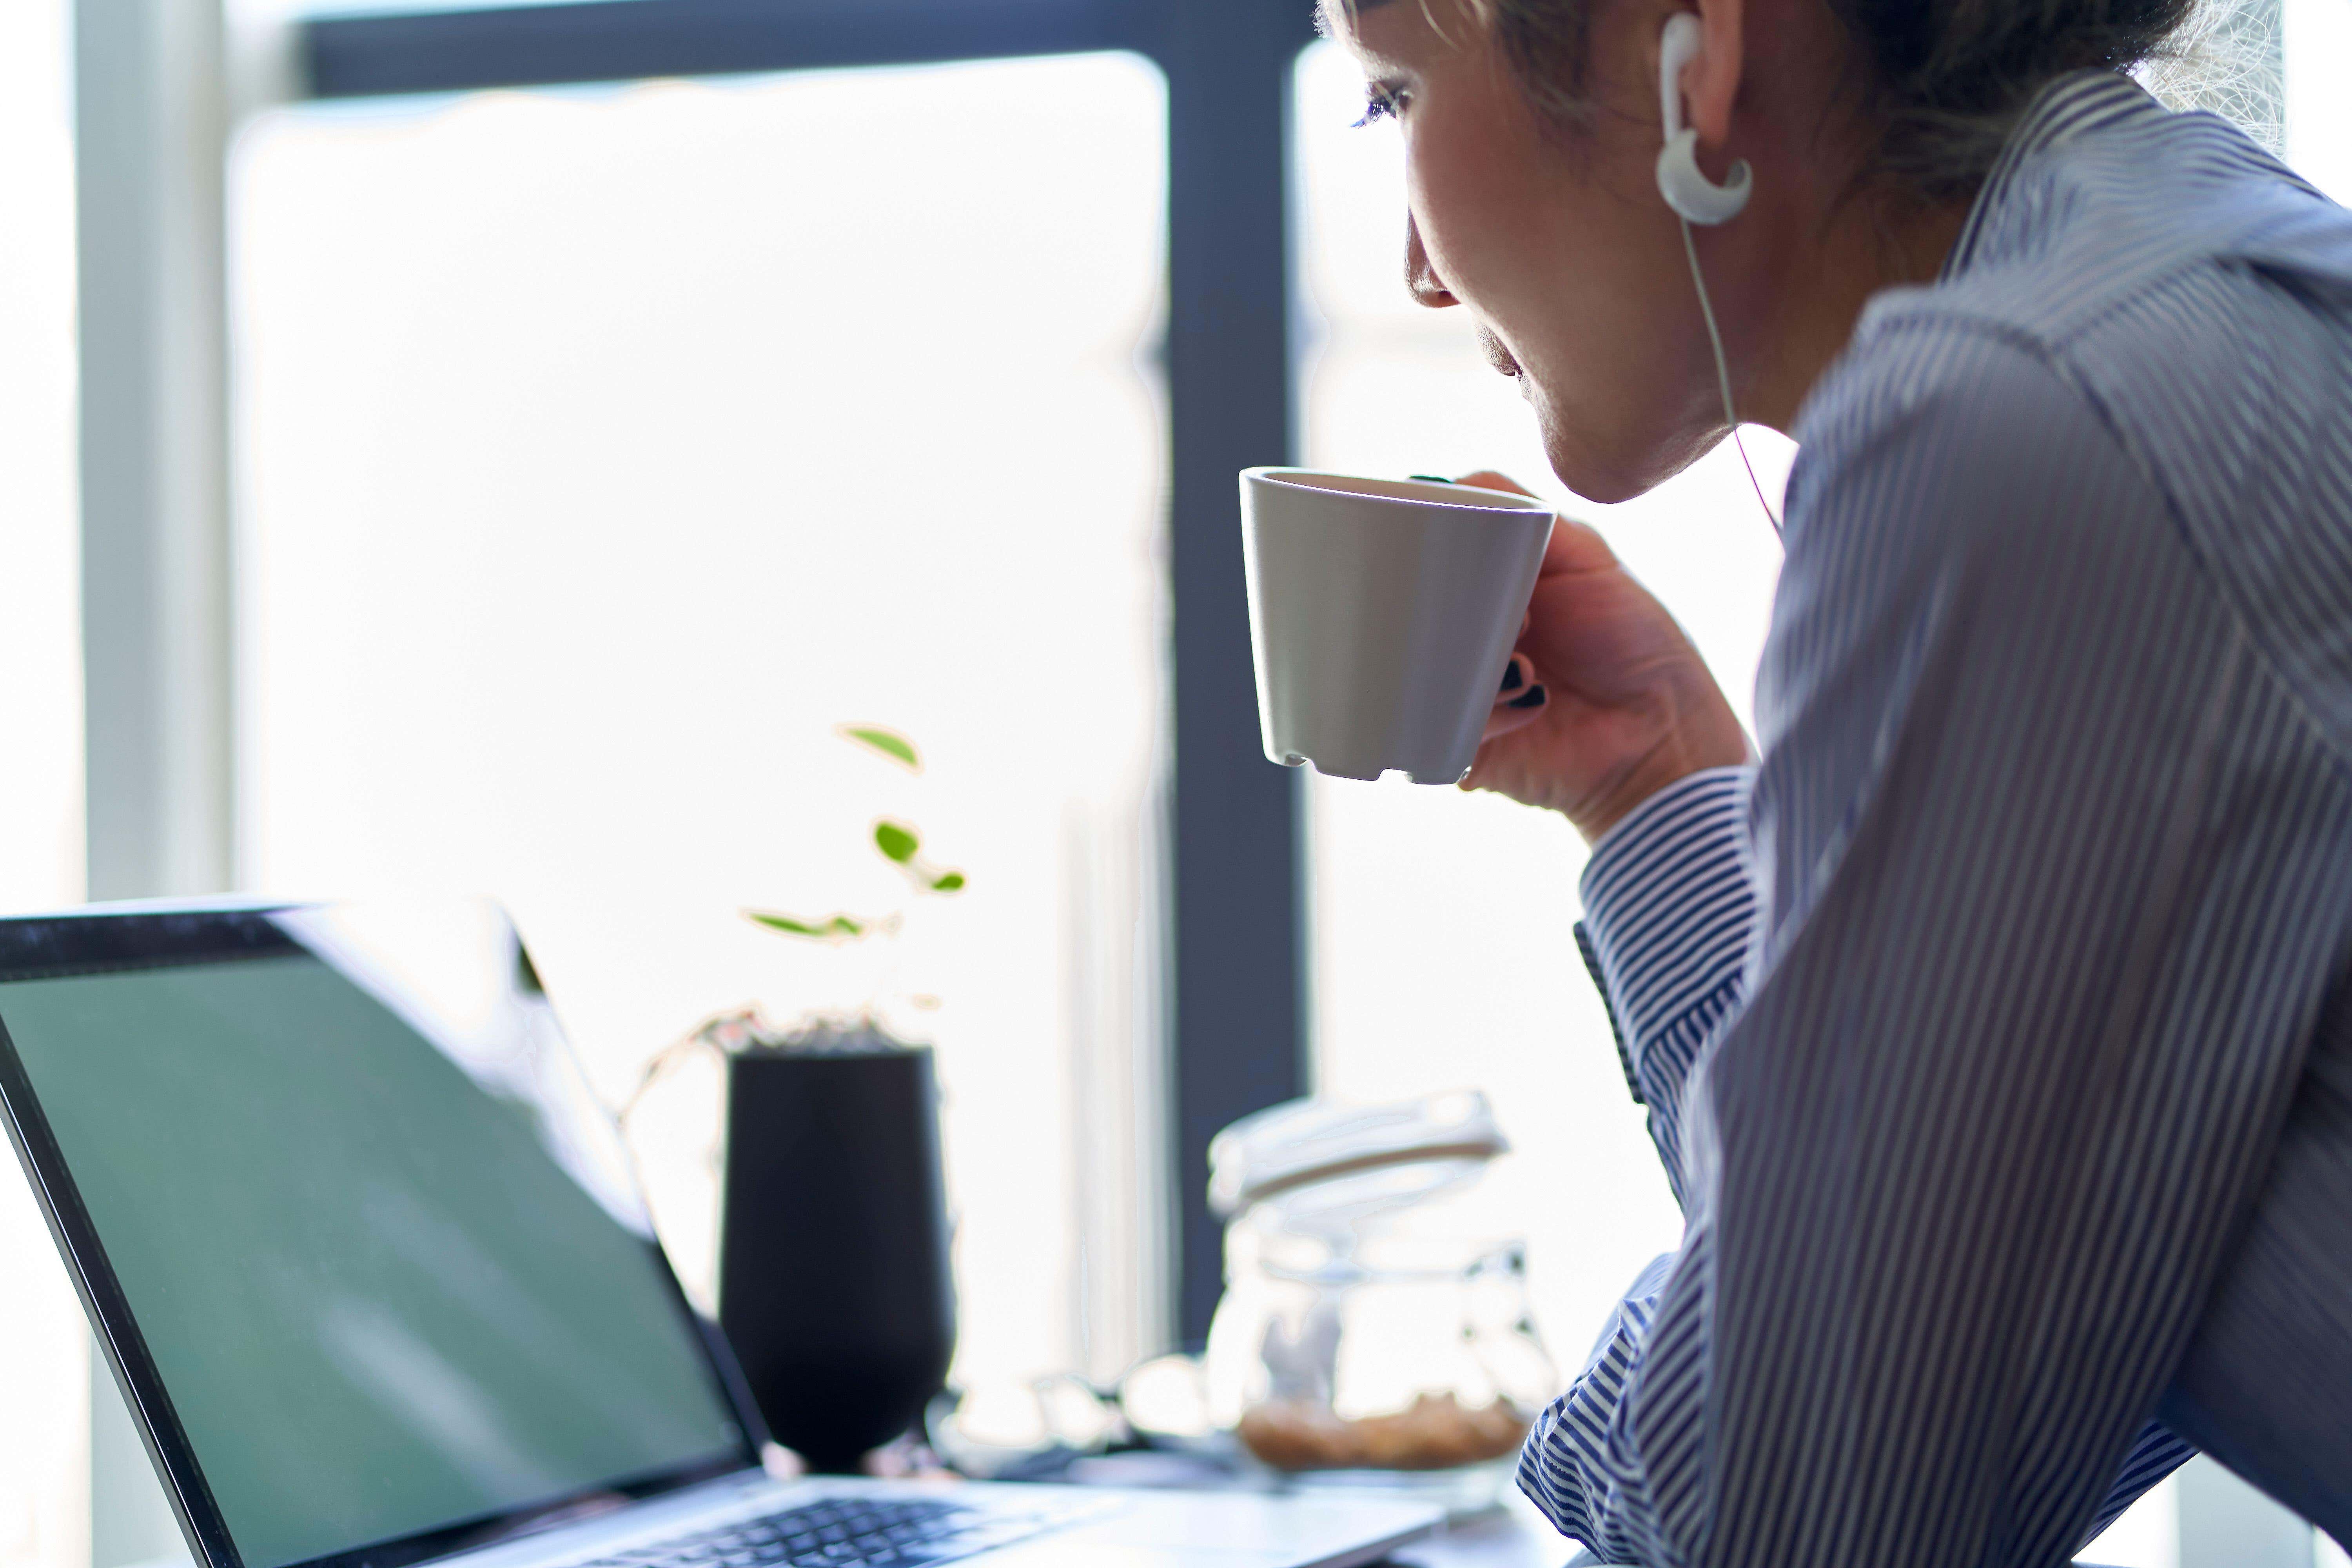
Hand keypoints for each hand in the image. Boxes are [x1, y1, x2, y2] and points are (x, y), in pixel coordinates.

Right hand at [1456, 472, 1751, 842]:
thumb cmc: (1635, 644)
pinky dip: (1481, 708)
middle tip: (1513, 617)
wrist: (1661, 736)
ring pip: (1419, 668)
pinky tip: (1529, 704)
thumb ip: (1529, 516)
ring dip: (1473, 662)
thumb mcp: (1587, 557)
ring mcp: (1459, 694)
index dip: (1429, 554)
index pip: (1430, 564)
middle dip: (1451, 609)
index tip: (1437, 550)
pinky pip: (1432, 724)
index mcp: (1489, 594)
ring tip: (1529, 668)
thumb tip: (1452, 486)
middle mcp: (1467, 642)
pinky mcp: (1459, 745)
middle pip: (1415, 614)